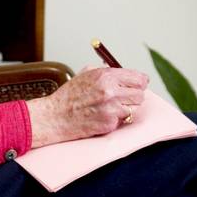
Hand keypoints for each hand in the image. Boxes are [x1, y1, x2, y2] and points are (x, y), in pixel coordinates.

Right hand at [27, 66, 148, 147]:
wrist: (56, 115)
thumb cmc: (69, 96)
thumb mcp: (86, 75)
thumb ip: (107, 72)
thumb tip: (126, 74)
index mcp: (106, 76)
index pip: (138, 78)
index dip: (141, 82)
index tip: (140, 84)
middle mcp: (111, 91)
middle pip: (140, 94)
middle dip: (134, 96)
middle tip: (125, 97)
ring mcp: (111, 109)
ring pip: (133, 108)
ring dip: (126, 108)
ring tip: (111, 107)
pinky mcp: (109, 123)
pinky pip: (123, 120)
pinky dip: (116, 119)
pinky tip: (103, 116)